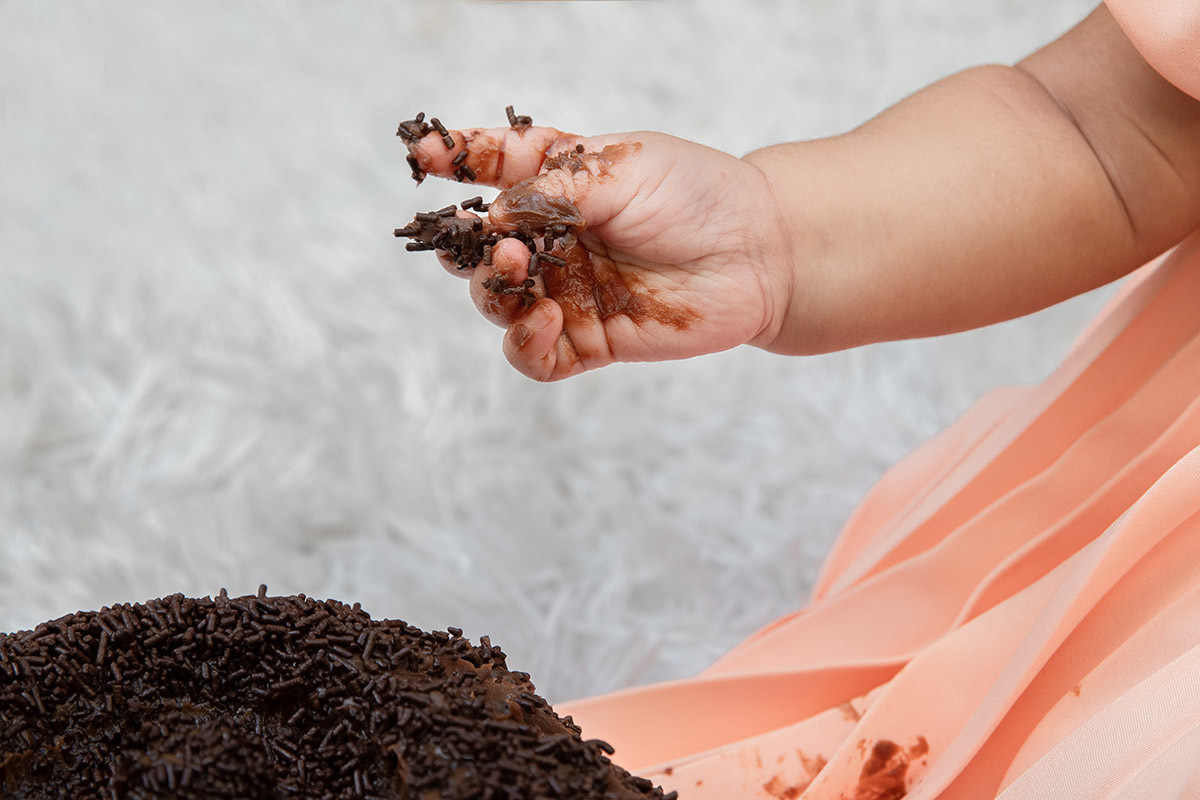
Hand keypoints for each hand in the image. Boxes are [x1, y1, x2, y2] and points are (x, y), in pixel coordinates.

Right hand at [406, 123, 793, 381]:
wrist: (759, 252)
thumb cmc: (696, 195)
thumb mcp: (620, 167)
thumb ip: (553, 188)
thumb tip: (493, 217)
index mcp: (561, 183)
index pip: (495, 170)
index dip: (457, 161)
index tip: (422, 154)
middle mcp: (555, 240)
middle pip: (483, 249)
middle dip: (470, 246)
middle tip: (490, 240)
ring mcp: (568, 292)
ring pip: (498, 305)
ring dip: (495, 290)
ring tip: (520, 270)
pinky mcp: (589, 341)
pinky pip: (534, 356)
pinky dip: (526, 342)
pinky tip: (548, 320)